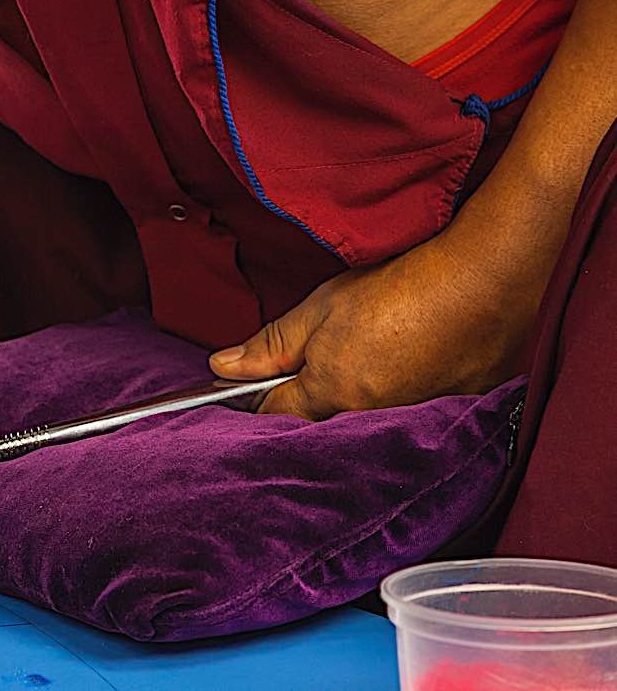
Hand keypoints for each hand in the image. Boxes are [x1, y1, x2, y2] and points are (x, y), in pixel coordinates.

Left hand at [208, 237, 532, 419]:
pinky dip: (397, 399)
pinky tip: (403, 367)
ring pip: (362, 424)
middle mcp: (369, 418)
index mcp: (331, 393)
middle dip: (304, 405)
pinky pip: (408, 418)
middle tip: (311, 368)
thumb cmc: (400, 288)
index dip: (255, 400)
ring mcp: (412, 419)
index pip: (274, 416)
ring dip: (352, 404)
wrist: (483, 280)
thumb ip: (269, 344)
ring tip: (366, 360)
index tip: (249, 386)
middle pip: (319, 425)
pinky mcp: (450, 413)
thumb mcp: (320, 308)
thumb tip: (222, 366)